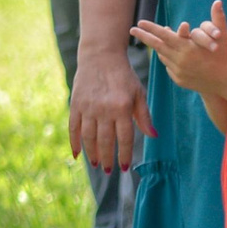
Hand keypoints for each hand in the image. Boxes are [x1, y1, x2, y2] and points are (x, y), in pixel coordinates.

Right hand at [68, 47, 155, 171]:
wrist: (100, 57)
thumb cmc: (123, 76)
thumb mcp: (138, 93)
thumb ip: (144, 115)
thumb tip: (153, 136)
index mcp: (122, 107)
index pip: (124, 137)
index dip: (125, 154)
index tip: (125, 167)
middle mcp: (104, 109)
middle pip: (105, 140)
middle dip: (107, 158)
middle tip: (108, 170)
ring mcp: (88, 108)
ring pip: (88, 137)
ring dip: (92, 153)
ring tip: (95, 164)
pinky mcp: (76, 105)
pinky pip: (73, 127)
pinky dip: (74, 142)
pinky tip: (77, 154)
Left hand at [132, 0, 226, 97]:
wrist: (226, 82)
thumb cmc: (224, 57)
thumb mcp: (221, 37)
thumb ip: (218, 19)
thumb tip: (218, 1)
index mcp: (187, 48)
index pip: (164, 36)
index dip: (151, 29)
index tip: (139, 22)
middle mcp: (180, 60)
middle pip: (157, 46)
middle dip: (144, 37)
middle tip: (132, 30)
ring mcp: (178, 71)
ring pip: (163, 56)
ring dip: (158, 48)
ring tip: (152, 39)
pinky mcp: (179, 80)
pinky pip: (169, 67)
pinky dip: (168, 59)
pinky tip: (168, 54)